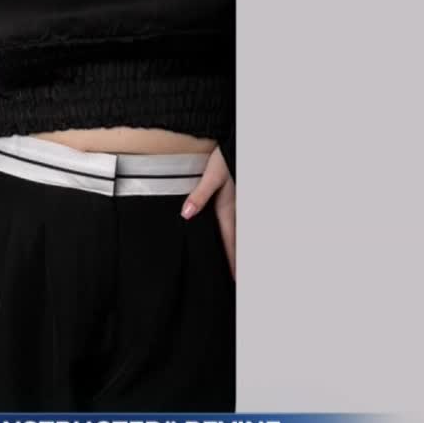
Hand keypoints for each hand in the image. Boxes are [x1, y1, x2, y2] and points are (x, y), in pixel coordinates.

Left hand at [180, 147, 235, 280]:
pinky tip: (226, 238)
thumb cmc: (224, 158)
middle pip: (236, 241)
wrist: (235, 142)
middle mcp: (234, 209)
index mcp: (228, 208)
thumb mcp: (211, 175)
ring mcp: (235, 204)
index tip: (235, 279)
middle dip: (236, 260)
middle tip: (236, 279)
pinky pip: (233, 222)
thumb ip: (199, 195)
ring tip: (234, 266)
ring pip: (236, 232)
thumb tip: (187, 214)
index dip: (233, 262)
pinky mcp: (232, 197)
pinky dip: (233, 235)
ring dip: (235, 249)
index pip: (231, 242)